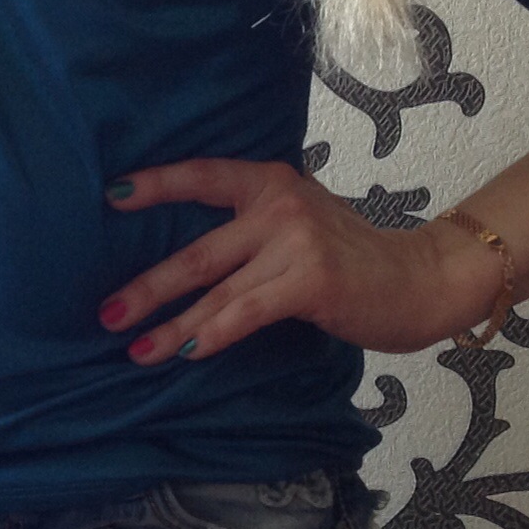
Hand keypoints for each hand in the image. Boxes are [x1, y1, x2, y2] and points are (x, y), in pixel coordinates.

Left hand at [98, 160, 502, 364]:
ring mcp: (295, 241)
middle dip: (147, 287)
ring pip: (216, 290)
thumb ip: (254, 228)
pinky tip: (186, 352)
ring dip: (170, 324)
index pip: (203, 176)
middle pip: (197, 250)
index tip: (110, 196)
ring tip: (135, 349)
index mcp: (271, 182)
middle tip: (106, 311)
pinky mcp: (310, 281)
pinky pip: (246, 312)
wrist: (422, 279)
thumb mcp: (301, 224)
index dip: (156, 184)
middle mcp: (279, 204)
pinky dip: (212, 334)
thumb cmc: (355, 260)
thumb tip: (188, 262)